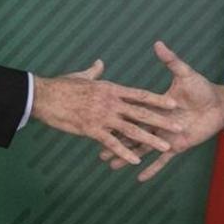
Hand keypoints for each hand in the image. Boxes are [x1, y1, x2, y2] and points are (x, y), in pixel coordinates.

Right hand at [32, 59, 180, 164]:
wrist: (43, 95)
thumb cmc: (62, 85)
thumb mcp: (81, 76)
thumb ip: (94, 72)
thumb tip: (100, 63)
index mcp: (111, 89)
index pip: (140, 95)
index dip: (158, 100)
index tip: (173, 104)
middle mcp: (110, 102)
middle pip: (142, 113)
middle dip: (163, 121)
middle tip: (180, 127)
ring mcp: (102, 116)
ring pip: (132, 130)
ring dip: (150, 139)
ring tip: (166, 147)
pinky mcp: (91, 130)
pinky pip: (112, 142)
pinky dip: (124, 152)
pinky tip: (136, 161)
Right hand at [99, 41, 223, 180]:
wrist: (219, 105)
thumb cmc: (201, 87)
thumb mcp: (184, 73)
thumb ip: (170, 60)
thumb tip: (158, 44)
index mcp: (155, 106)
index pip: (131, 110)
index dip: (115, 115)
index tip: (98, 117)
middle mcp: (156, 122)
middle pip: (130, 133)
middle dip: (114, 141)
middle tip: (97, 149)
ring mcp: (164, 135)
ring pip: (141, 148)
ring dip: (127, 158)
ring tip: (110, 166)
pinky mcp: (176, 146)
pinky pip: (162, 160)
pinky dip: (153, 169)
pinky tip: (140, 178)